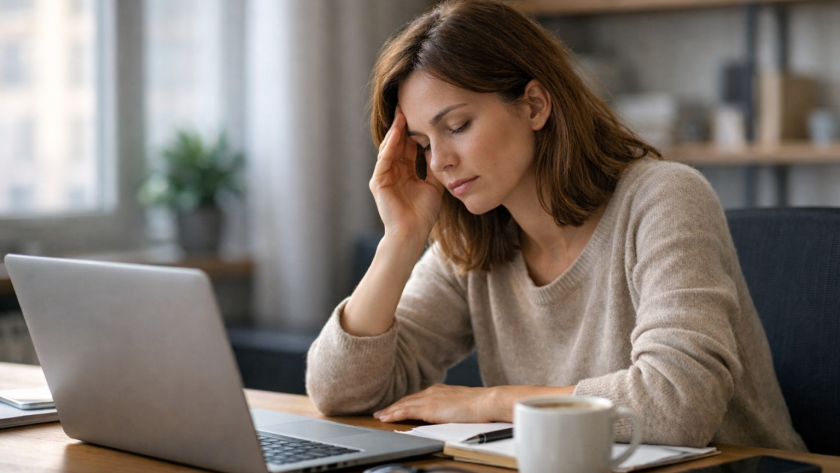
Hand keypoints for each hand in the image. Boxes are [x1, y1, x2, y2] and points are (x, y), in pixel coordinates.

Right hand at [370, 106, 444, 241]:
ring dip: (395, 131)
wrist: (412, 234)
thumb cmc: (423, 214)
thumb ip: (434, 167)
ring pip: (389, 147)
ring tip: (402, 113)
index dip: (414, 131)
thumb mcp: (434, 185)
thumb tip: (439, 148)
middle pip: (398, 143)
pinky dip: (390, 145)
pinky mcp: (378, 182)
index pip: (409, 146)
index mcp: (405, 173)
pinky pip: (384, 159)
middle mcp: (393, 172)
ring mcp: (384, 176)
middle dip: (403, 125)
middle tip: (408, 104)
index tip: (422, 114)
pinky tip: (397, 132)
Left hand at [374, 384, 499, 423]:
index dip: (405, 403)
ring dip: (390, 411)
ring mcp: (430, 398)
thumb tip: (451, 413)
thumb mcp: (463, 405)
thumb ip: (453, 407)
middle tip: (382, 412)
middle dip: (394, 406)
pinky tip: (386, 418)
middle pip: (408, 399)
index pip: (418, 397)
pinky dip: (394, 414)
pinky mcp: (429, 408)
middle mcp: (433, 391)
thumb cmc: (481, 406)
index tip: (396, 407)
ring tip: (379, 416)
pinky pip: (406, 411)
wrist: (487, 402)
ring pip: (403, 404)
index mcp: (441, 390)